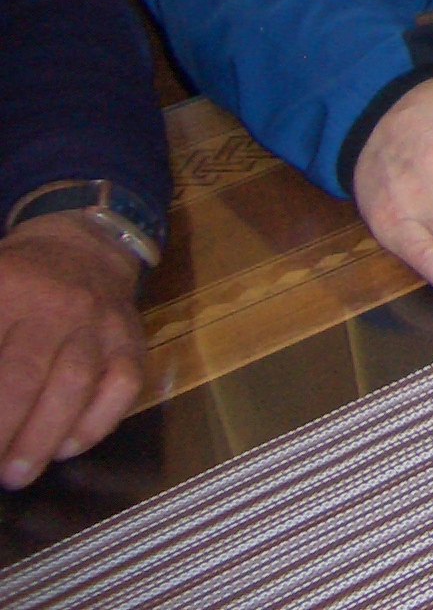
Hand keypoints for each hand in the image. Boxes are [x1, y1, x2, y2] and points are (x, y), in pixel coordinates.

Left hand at [0, 214, 146, 486]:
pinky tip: (67, 446)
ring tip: (17, 475)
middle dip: (2, 429)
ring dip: (44, 437)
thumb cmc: (14, 281)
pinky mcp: (131, 341)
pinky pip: (122, 387)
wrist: (84, 246)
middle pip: (24, 374)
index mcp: (6, 287)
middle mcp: (56, 304)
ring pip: (75, 384)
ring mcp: (101, 323)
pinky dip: (96, 423)